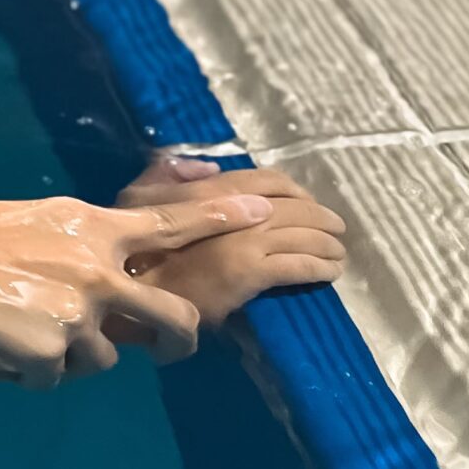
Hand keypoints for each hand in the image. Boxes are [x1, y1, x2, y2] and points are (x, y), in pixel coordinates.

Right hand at [0, 193, 269, 388]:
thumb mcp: (22, 218)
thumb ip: (72, 240)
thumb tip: (101, 259)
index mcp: (87, 227)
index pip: (169, 223)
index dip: (218, 219)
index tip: (263, 212)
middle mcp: (94, 270)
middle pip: (171, 319)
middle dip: (179, 342)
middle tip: (171, 351)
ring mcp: (74, 317)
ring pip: (102, 356)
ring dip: (69, 352)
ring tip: (15, 329)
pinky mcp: (46, 357)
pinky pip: (54, 377)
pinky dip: (28, 370)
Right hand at [113, 155, 347, 337]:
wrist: (131, 298)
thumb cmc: (130, 252)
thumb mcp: (134, 201)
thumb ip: (166, 175)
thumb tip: (209, 169)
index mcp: (206, 190)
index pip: (267, 180)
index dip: (295, 190)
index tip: (306, 202)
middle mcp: (229, 210)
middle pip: (294, 207)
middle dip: (321, 217)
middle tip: (335, 229)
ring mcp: (241, 241)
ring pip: (302, 234)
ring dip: (328, 243)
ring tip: (337, 253)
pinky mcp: (250, 273)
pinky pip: (299, 264)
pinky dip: (321, 266)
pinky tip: (330, 272)